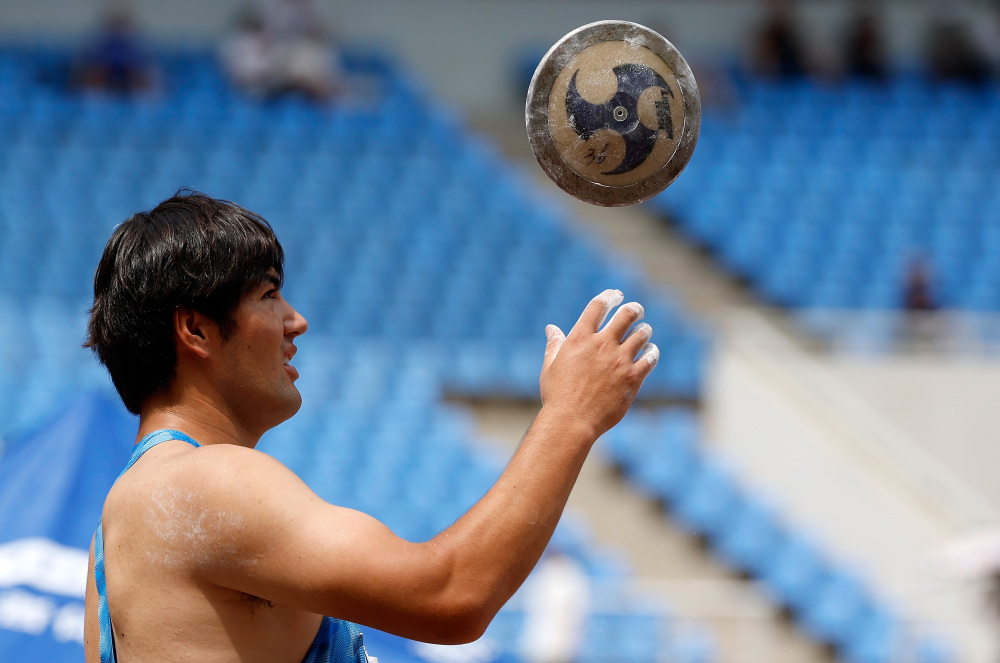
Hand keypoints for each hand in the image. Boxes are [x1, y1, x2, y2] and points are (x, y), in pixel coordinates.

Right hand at [539, 289, 657, 439]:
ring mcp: (619, 361)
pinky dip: (651, 352)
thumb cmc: (557, 395)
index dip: (611, 296)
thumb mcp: (550, 366)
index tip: (617, 296)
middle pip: (627, 314)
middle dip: (634, 309)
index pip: (599, 305)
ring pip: (642, 334)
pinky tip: (649, 353)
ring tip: (643, 333)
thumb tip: (551, 328)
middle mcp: (602, 345)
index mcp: (580, 338)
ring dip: (643, 331)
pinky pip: (650, 358)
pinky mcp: (632, 378)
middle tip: (636, 311)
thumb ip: (554, 344)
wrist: (571, 422)